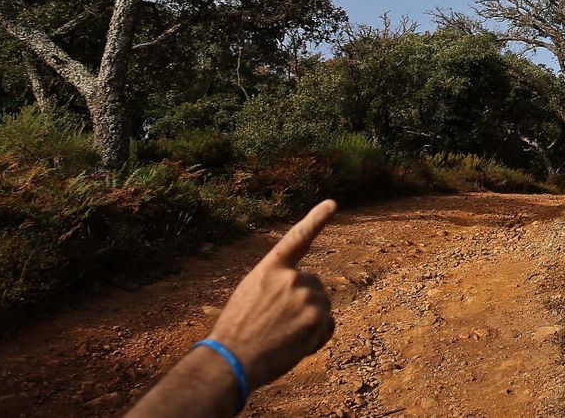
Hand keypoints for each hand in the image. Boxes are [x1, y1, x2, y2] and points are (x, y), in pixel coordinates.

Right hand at [207, 199, 338, 388]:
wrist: (231, 360)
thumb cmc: (236, 333)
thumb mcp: (250, 296)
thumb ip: (276, 285)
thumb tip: (301, 291)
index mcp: (270, 268)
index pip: (297, 238)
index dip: (316, 219)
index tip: (332, 203)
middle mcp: (291, 276)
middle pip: (313, 285)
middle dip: (303, 303)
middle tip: (277, 325)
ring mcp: (306, 295)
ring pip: (321, 306)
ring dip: (309, 322)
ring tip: (282, 336)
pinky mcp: (317, 317)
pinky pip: (327, 326)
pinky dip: (317, 337)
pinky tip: (295, 345)